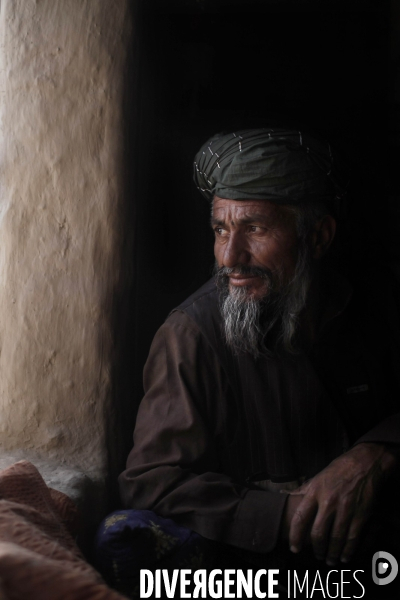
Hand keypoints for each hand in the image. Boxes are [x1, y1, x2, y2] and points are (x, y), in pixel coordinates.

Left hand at [286, 443, 397, 564]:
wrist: (364, 463)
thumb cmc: (339, 469)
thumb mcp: (318, 476)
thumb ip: (304, 490)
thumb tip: (286, 495)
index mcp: (315, 491)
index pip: (300, 517)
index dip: (295, 536)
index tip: (294, 548)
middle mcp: (328, 502)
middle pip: (318, 533)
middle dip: (316, 548)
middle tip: (316, 555)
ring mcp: (345, 509)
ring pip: (336, 539)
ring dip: (332, 553)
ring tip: (329, 560)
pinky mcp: (360, 514)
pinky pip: (352, 538)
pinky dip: (348, 551)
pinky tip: (345, 557)